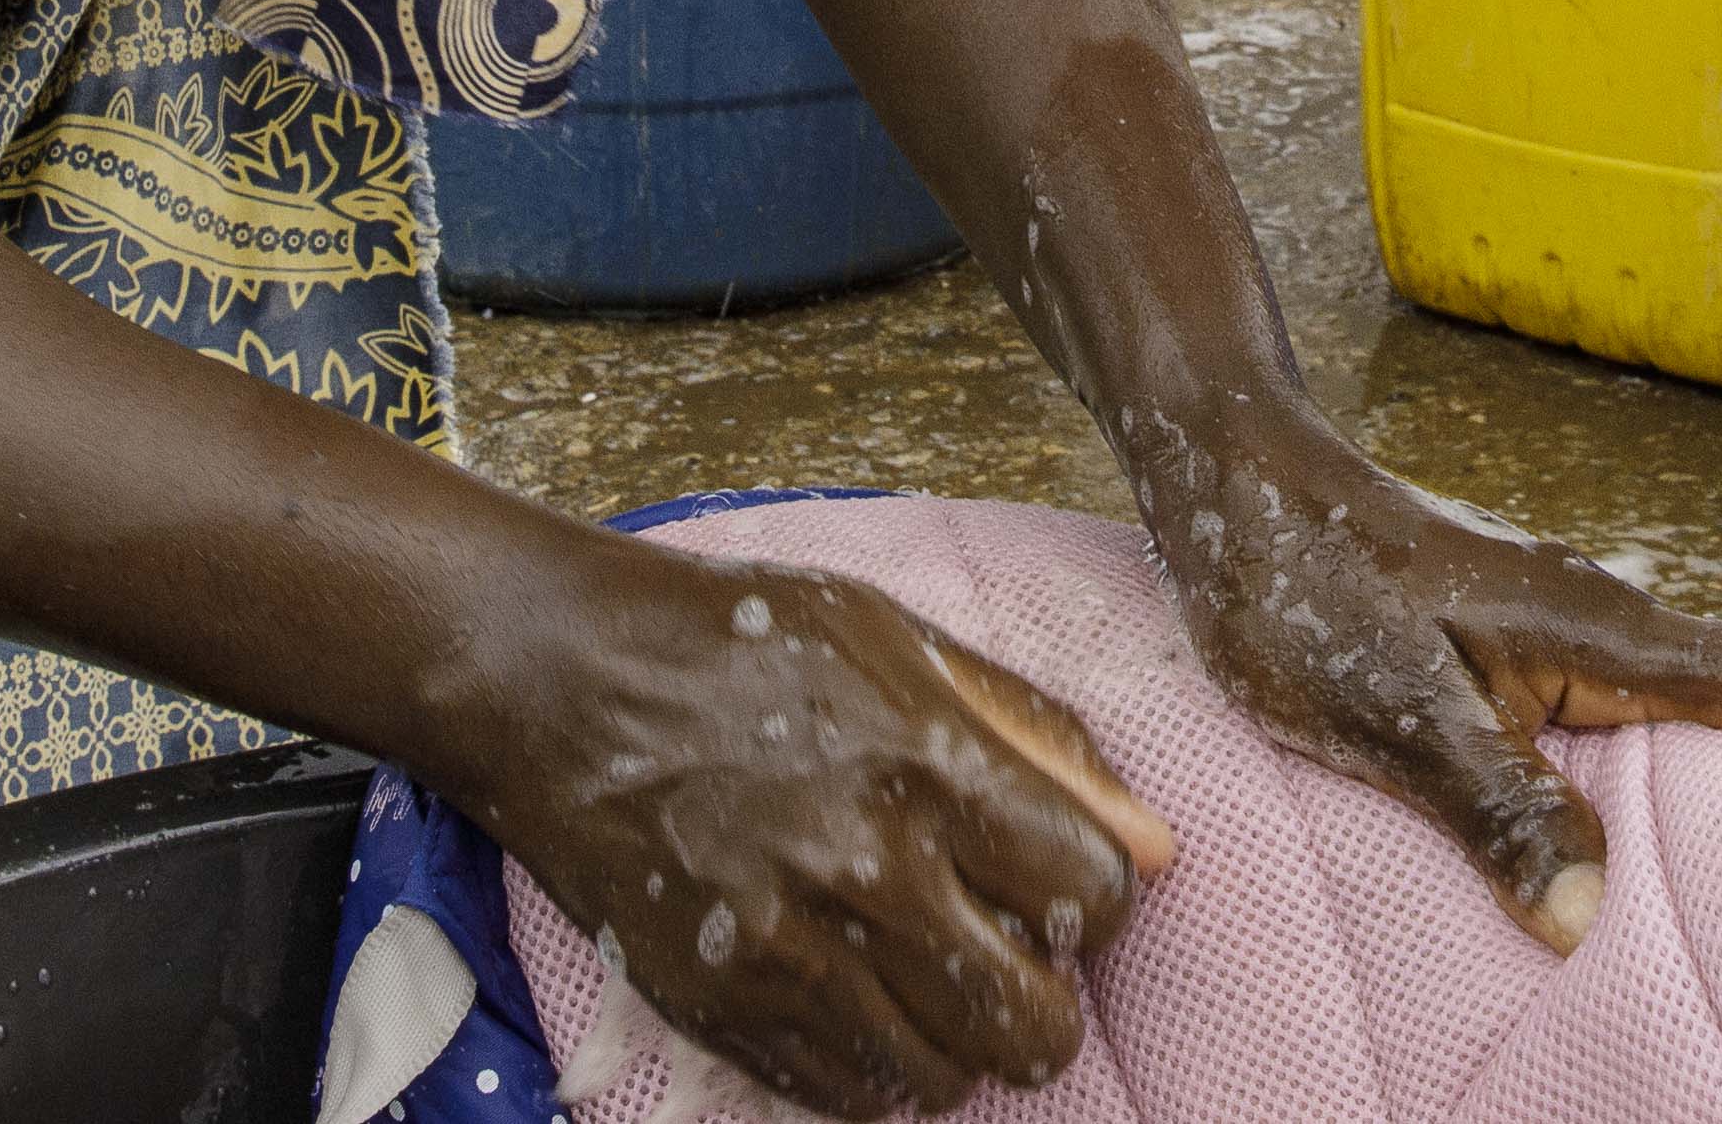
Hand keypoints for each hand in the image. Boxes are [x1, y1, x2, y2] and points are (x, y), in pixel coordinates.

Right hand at [444, 532, 1169, 1117]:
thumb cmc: (741, 644)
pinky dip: (876, 1067)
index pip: (1096, 898)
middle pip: (1036, 1026)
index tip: (1054, 880)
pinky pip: (852, 1100)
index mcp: (930, 767)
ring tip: (922, 971)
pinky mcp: (724, 1013)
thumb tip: (1160, 848)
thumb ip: (1041, 742)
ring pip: (949, 1082)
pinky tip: (855, 992)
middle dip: (1043, 997)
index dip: (1094, 899)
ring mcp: (791, 958)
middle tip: (1003, 950)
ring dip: (958, 1040)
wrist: (562, 685)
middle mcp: (869, 874)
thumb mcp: (905, 644)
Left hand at [1140, 413, 1721, 946]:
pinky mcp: (1530, 652)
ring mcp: (1573, 635)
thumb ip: (1491, 804)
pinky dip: (1710, 783)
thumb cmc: (1296, 582)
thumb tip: (1582, 919)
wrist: (1232, 480)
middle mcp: (1611, 625)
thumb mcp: (1384, 710)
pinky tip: (1677, 854)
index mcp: (1605, 632)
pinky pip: (1656, 721)